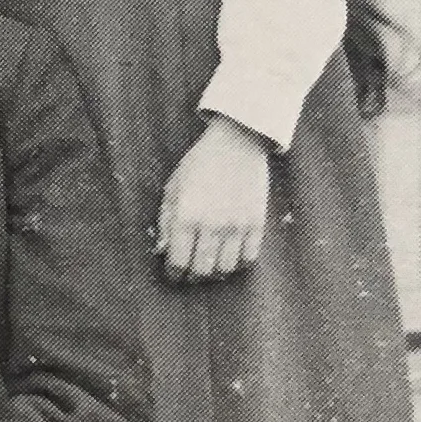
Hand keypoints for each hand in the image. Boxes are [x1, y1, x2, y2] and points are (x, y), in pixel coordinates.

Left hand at [156, 115, 269, 283]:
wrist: (236, 144)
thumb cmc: (199, 165)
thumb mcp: (172, 190)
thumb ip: (165, 223)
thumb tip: (163, 252)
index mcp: (186, 217)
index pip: (178, 262)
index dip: (173, 274)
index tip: (172, 274)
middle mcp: (212, 226)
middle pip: (202, 271)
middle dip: (192, 277)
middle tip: (189, 274)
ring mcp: (237, 226)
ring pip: (226, 269)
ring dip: (215, 273)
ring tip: (210, 266)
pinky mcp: (257, 224)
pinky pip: (249, 258)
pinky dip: (238, 263)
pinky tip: (230, 257)